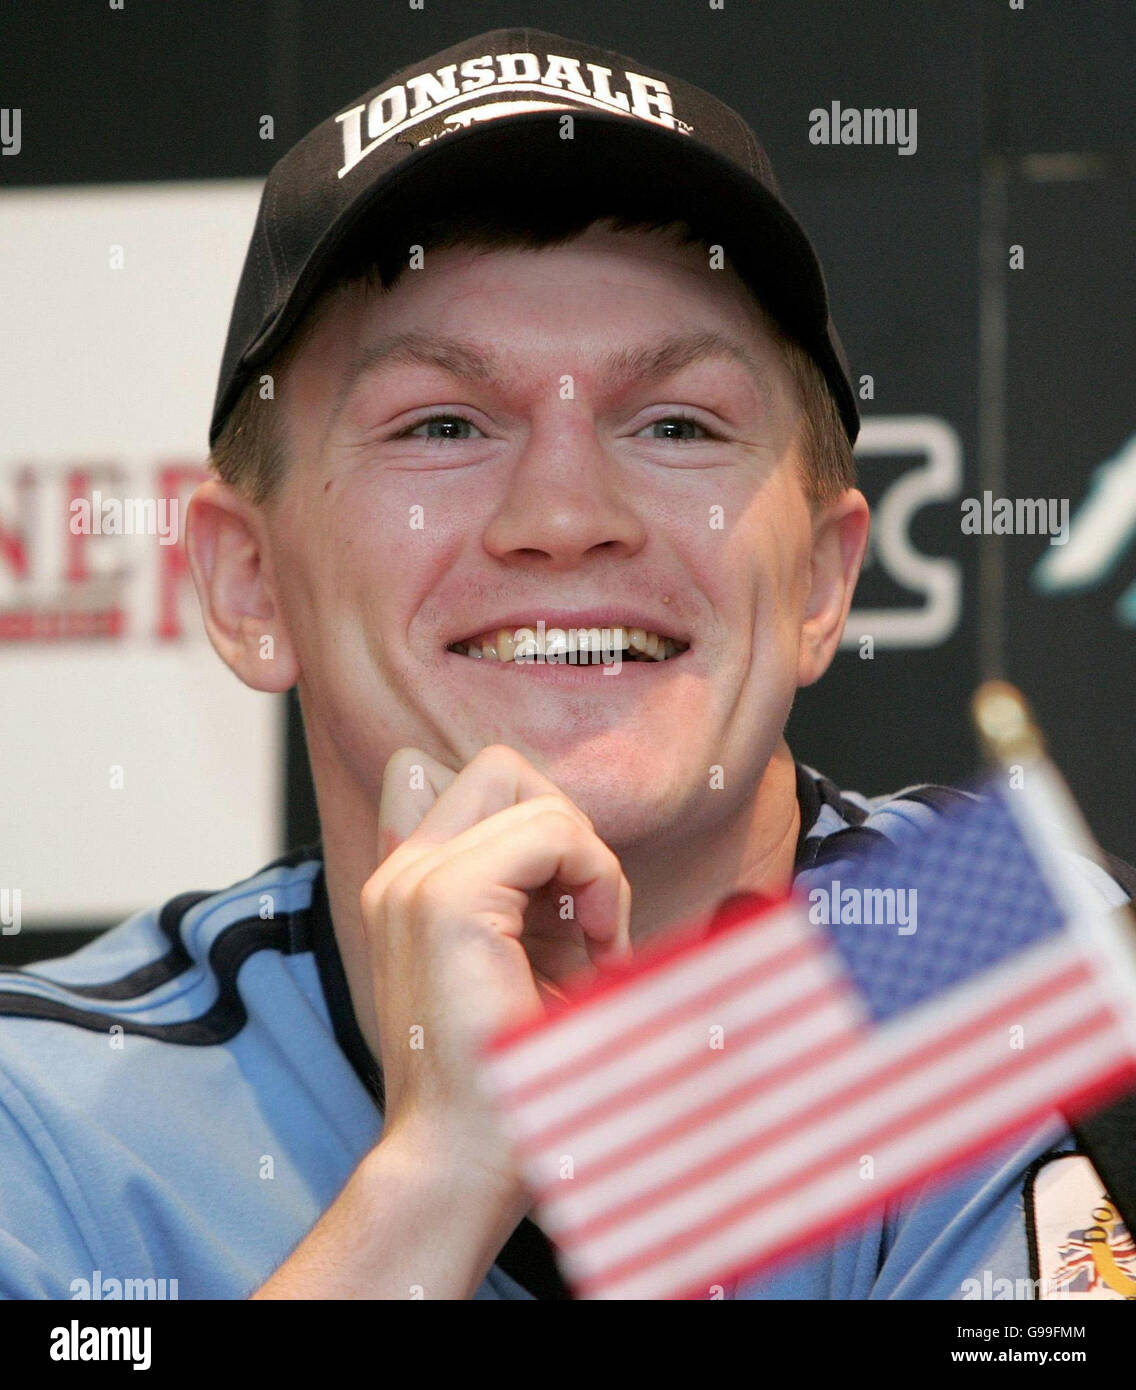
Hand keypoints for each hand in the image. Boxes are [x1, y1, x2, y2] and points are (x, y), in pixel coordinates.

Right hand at [360, 744, 631, 1196]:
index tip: (560, 907)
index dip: (534, 824)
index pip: (457, 776)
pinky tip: (593, 946)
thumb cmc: (508, 1077)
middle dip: (563, 825)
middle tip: (582, 913)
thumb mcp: (525, 960)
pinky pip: (550, 830)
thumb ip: (525, 887)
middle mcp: (404, 873)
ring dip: (584, 856)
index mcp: (412, 882)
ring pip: (528, 791)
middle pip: (499, 770)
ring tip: (589, 939)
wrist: (463, 1163)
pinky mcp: (446, 902)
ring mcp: (416, 882)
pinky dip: (594, 874)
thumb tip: (562, 828)